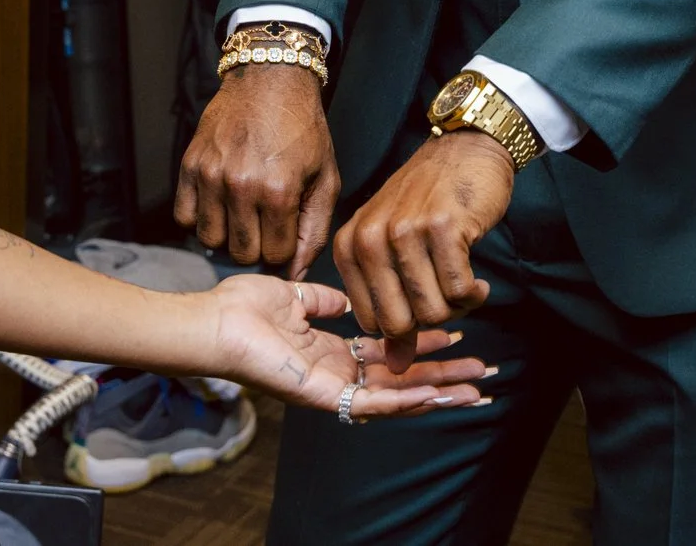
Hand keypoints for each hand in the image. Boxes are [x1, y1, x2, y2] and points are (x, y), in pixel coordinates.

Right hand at [175, 62, 340, 274]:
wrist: (270, 82)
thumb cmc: (303, 130)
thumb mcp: (325, 180)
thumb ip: (313, 232)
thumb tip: (295, 276)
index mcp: (279, 192)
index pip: (276, 256)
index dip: (284, 249)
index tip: (286, 230)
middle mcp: (242, 186)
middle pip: (241, 253)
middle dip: (257, 246)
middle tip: (265, 223)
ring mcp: (211, 175)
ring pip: (211, 240)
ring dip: (227, 235)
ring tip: (242, 214)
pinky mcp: (190, 166)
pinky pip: (185, 217)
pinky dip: (200, 218)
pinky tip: (218, 204)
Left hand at [205, 273, 489, 417]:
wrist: (214, 321)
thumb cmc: (241, 308)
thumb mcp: (294, 294)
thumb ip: (323, 299)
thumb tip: (346, 301)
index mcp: (329, 350)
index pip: (388, 353)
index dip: (422, 345)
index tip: (456, 334)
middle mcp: (336, 373)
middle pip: (401, 378)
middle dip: (443, 376)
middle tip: (482, 372)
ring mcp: (332, 389)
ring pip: (395, 396)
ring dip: (436, 392)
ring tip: (473, 389)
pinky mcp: (323, 397)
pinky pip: (371, 401)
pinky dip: (405, 399)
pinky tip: (435, 393)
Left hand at [334, 131, 514, 364]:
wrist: (465, 150)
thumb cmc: (428, 201)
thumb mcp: (393, 247)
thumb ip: (389, 304)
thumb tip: (397, 367)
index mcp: (350, 246)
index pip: (371, 322)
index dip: (404, 327)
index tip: (422, 305)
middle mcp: (370, 239)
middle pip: (401, 323)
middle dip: (432, 322)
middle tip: (446, 297)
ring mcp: (405, 232)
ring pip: (433, 312)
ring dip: (457, 308)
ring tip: (463, 282)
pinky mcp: (443, 228)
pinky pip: (461, 291)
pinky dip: (474, 293)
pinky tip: (477, 277)